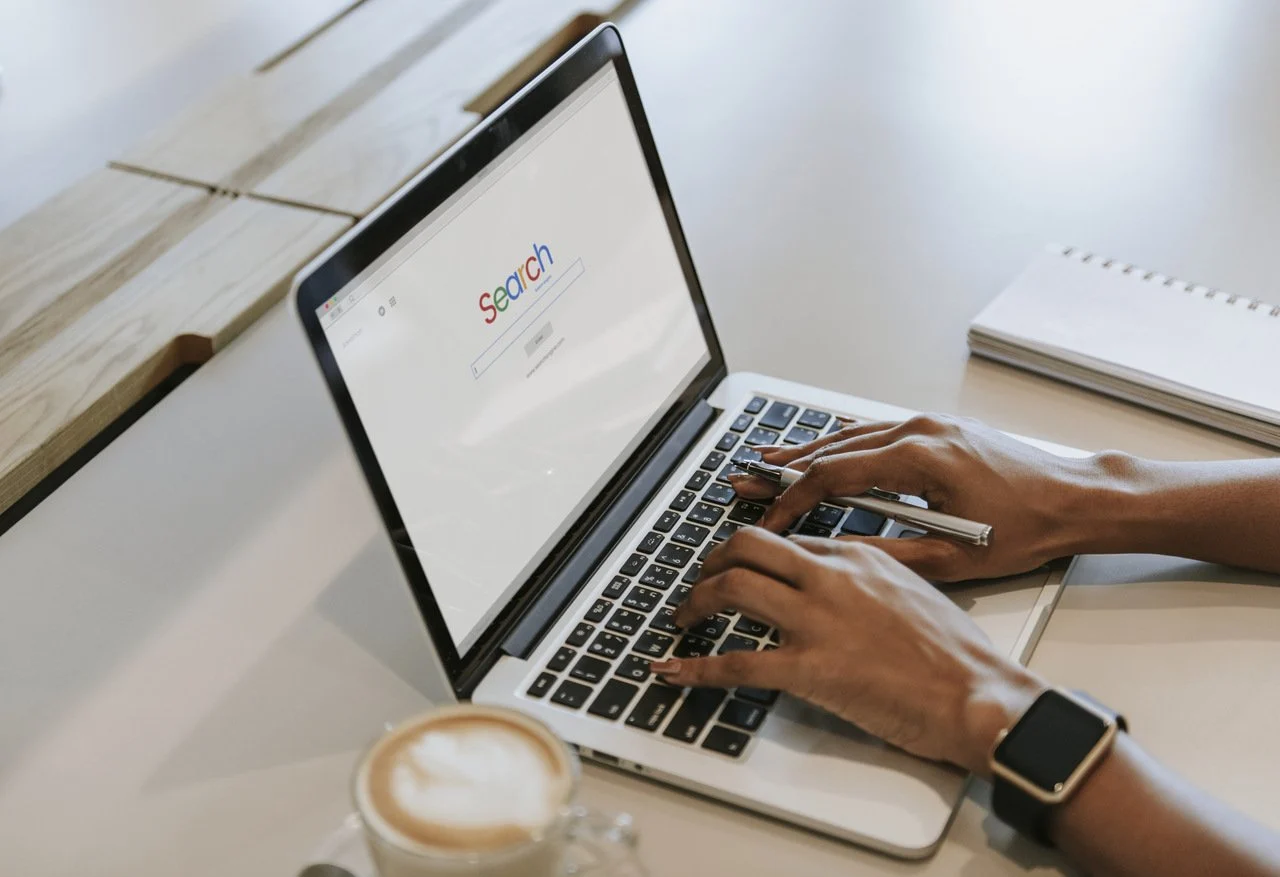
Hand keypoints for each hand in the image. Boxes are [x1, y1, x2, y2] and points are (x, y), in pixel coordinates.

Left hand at [650, 529, 1044, 773]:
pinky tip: (673, 672)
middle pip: (748, 546)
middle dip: (712, 561)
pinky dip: (695, 668)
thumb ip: (870, 583)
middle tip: (700, 582)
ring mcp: (818, 620)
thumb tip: (839, 594)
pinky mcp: (810, 667)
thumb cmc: (957, 655)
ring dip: (696, 602)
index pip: (787, 539)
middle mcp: (831, 576)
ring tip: (684, 619)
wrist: (977, 693)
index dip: (751, 551)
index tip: (735, 562)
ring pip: (733, 588)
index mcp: (858, 556)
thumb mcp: (915, 593)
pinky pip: (737, 662)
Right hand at [731, 414, 1096, 581]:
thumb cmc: (1027, 528)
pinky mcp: (938, 429)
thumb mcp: (953, 557)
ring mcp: (928, 424)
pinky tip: (821, 448)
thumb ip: (888, 553)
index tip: (770, 519)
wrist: (1075, 499)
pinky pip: (875, 431)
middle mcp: (920, 430)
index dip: (793, 499)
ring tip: (767, 460)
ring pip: (851, 435)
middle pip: (833, 448)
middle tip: (745, 478)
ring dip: (807, 450)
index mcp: (920, 458)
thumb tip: (837, 554)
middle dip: (784, 468)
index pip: (835, 475)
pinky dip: (841, 443)